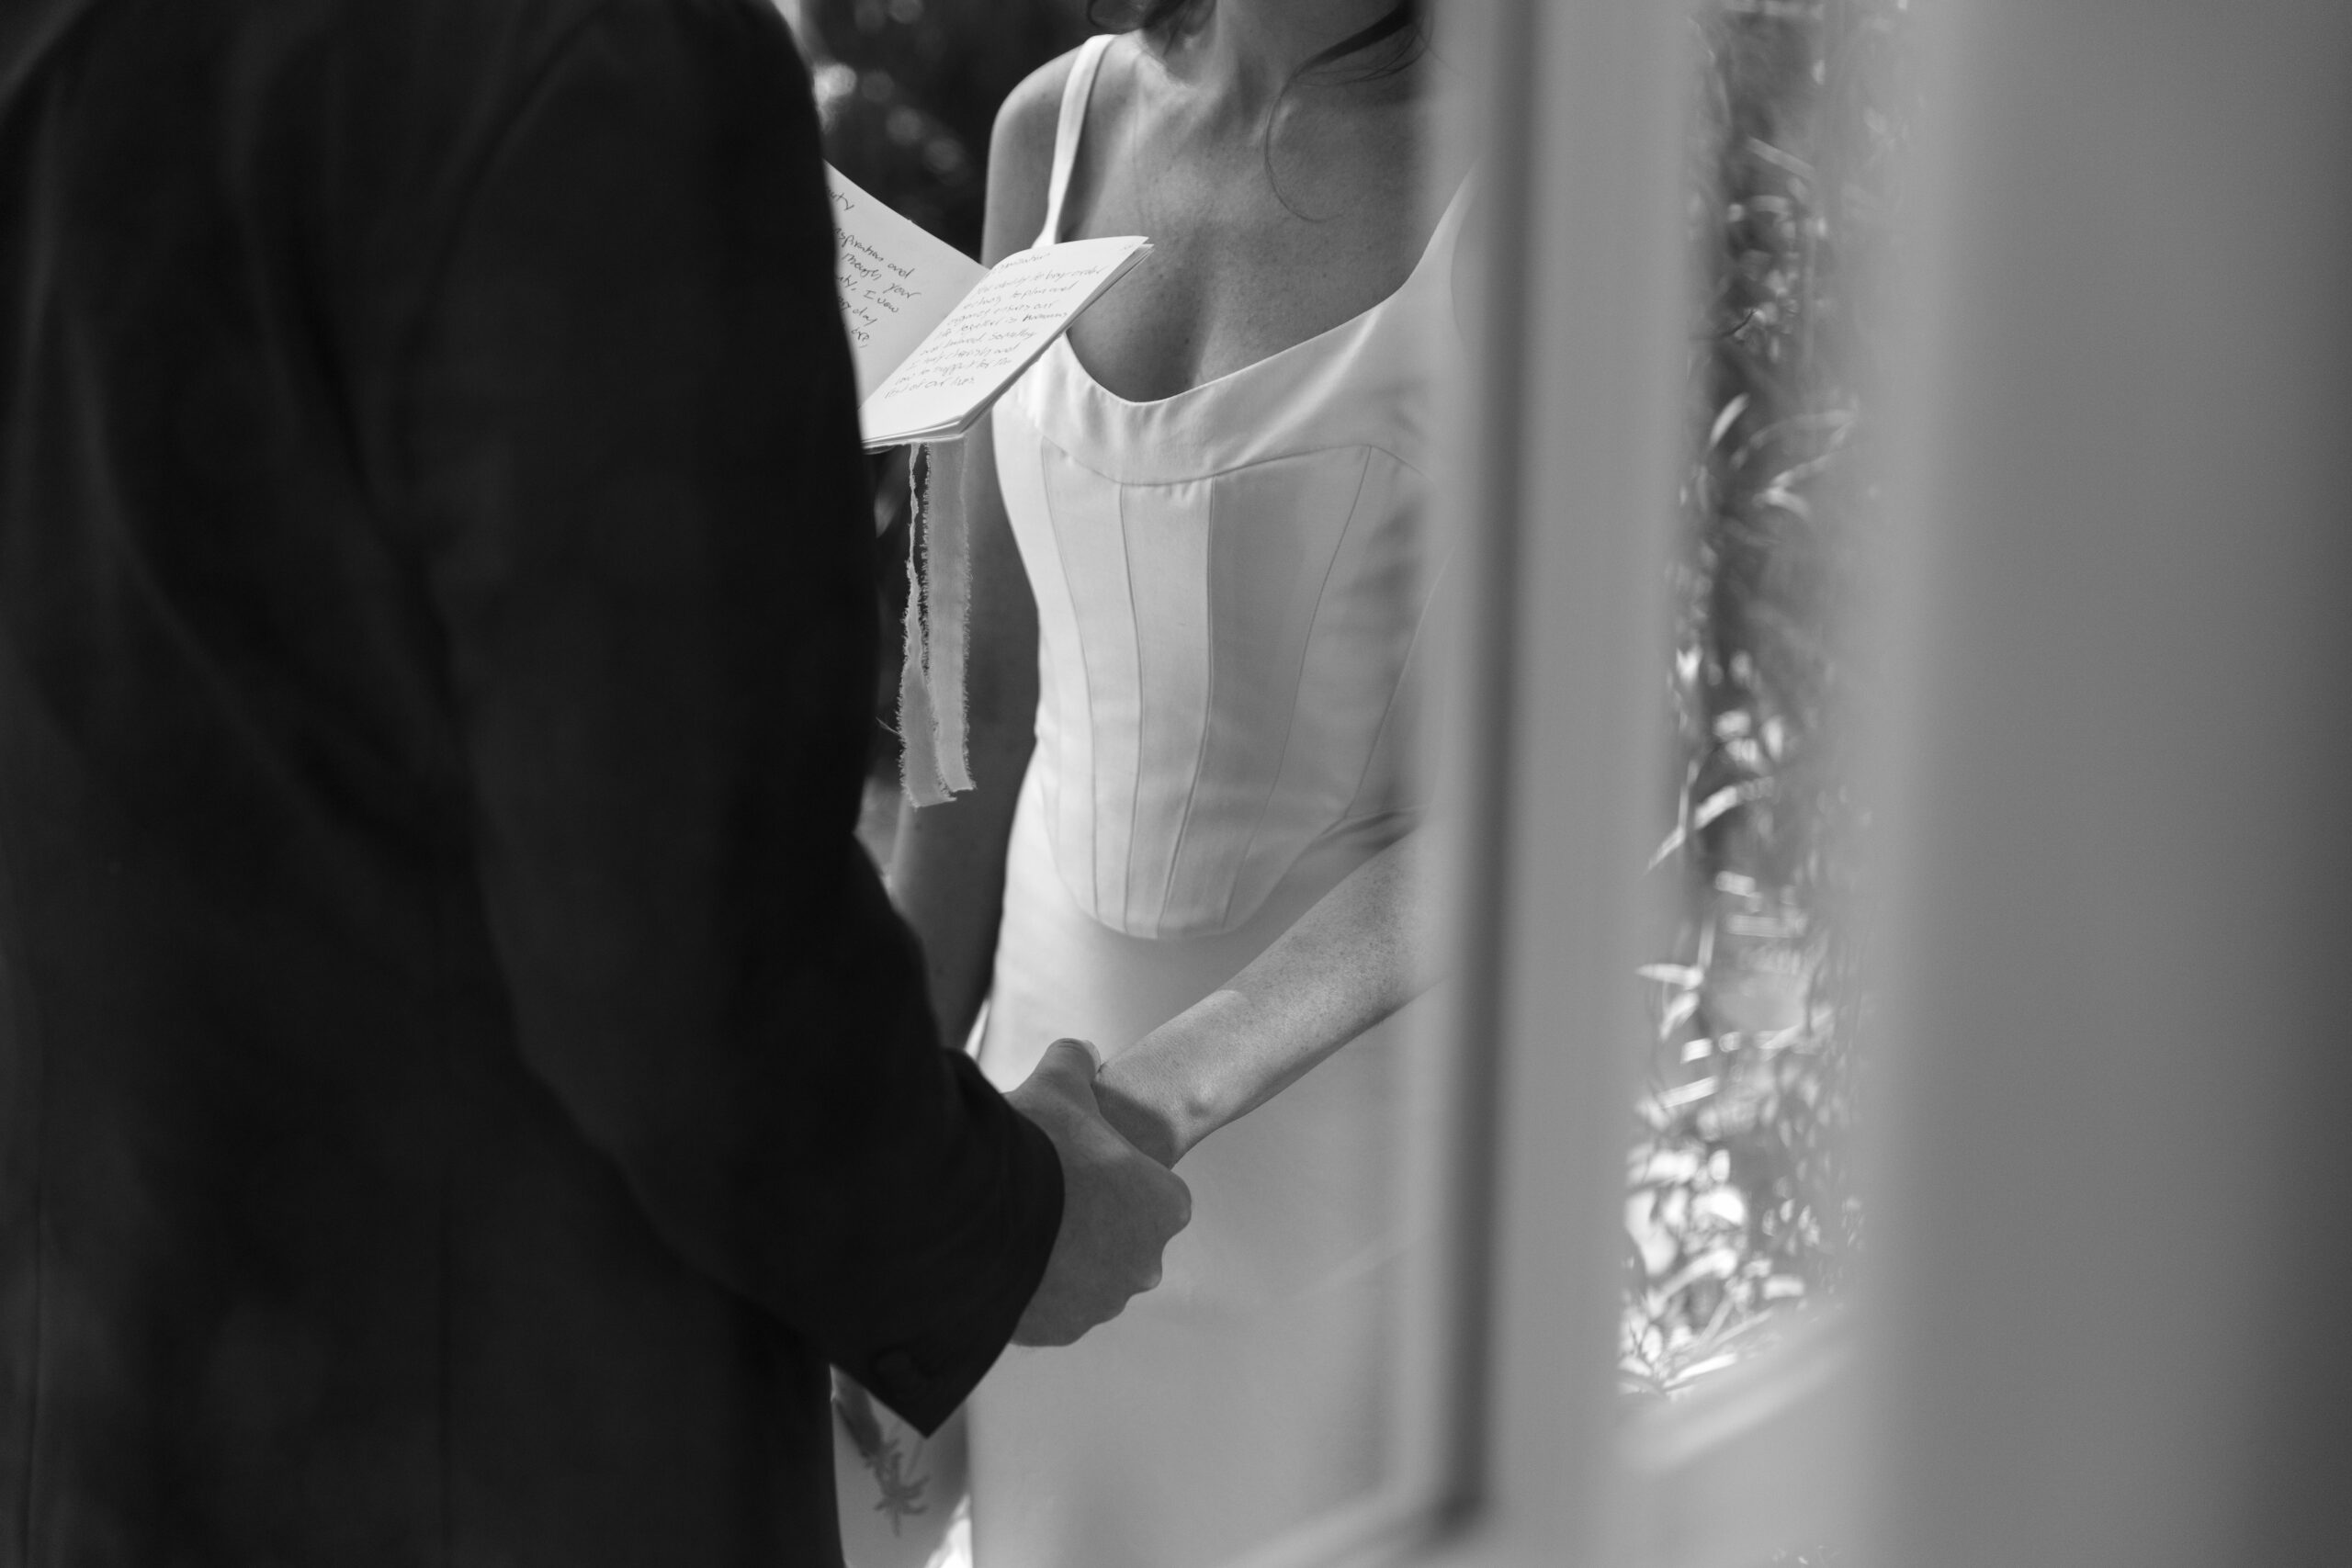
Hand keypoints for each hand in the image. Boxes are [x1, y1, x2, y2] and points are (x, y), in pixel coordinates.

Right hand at [1004, 1039, 1190, 1345]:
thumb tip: (1078, 1050)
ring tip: (1013, 1225)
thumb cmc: (1034, 1145)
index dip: (1110, 1171)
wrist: (980, 1212)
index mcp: (1166, 1204)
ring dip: (1058, 1257)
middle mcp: (1147, 1262)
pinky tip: (998, 1256)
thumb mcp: (1061, 1085)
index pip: (1150, 1189)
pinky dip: (1028, 1288)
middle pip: (1118, 1236)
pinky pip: (1048, 1307)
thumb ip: (1077, 1062)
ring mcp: (1104, 1303)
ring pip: (1083, 1276)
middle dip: (1086, 1221)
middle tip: (1042, 1192)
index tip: (1074, 1161)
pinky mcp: (1061, 1330)